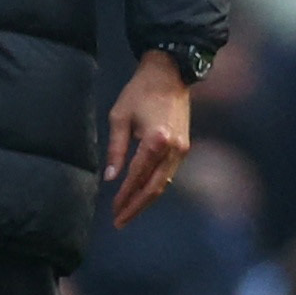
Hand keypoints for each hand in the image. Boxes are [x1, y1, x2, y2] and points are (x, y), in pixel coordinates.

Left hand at [104, 50, 191, 228]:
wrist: (169, 74)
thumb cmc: (140, 92)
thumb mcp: (119, 117)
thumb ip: (115, 149)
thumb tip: (110, 178)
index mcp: (156, 140)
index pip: (137, 176)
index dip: (124, 195)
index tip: (113, 210)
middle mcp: (173, 149)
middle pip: (155, 188)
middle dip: (136, 207)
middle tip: (120, 221)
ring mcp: (182, 149)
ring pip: (164, 184)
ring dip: (146, 200)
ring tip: (128, 212)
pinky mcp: (185, 147)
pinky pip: (169, 174)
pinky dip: (155, 187)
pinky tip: (142, 194)